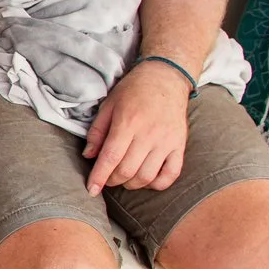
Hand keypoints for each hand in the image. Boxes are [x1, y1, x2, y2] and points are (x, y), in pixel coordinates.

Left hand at [84, 61, 191, 193]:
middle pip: (127, 171)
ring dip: (131, 184)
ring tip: (124, 177)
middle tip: (107, 177)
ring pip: (147, 176)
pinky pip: (171, 174)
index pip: (111, 158)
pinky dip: (157, 184)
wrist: (166, 78)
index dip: (99, 177)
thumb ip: (97, 131)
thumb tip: (88, 156)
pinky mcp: (179, 146)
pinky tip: (146, 180)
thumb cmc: (134, 91)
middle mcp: (149, 134)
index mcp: (128, 122)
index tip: (91, 190)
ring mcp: (167, 141)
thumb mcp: (109, 105)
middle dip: (112, 180)